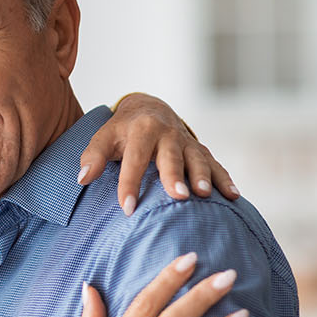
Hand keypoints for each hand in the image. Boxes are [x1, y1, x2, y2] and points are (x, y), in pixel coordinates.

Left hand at [79, 93, 240, 214]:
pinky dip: (225, 178)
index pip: (134, 160)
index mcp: (141, 130)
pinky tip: (234, 195)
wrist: (149, 109)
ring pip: (197, 159)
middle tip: (178, 194)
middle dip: (174, 175)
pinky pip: (215, 164)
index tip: (128, 208)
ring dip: (203, 176)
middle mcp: (167, 134)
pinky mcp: (200, 149)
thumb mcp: (103, 138)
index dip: (129, 184)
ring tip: (204, 194)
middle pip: (170, 157)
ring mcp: (187, 142)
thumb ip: (92, 157)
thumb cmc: (121, 131)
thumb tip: (82, 178)